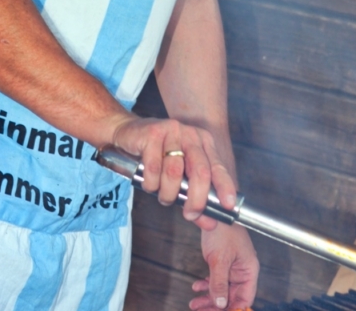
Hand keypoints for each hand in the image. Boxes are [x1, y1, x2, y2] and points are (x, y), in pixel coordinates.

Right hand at [111, 116, 236, 223]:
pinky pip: (153, 168)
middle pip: (200, 171)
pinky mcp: (153, 133)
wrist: (127, 133)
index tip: (227, 206)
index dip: (225, 186)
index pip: (218, 166)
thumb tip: (210, 223)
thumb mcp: (180, 175)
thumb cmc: (156, 156)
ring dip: (167, 193)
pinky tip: (149, 182)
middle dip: (196, 199)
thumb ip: (194, 197)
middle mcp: (191, 134)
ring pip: (174, 173)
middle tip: (190, 215)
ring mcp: (172, 131)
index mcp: (203, 142)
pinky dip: (150, 183)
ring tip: (163, 196)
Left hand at [191, 223, 258, 309]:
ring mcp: (232, 266)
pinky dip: (206, 285)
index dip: (233, 309)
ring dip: (208, 297)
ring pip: (222, 289)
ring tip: (194, 303)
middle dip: (216, 306)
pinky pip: (216, 279)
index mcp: (248, 270)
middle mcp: (242, 270)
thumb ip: (219, 283)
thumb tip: (220, 304)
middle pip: (231, 296)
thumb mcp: (220, 259)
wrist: (213, 210)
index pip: (244, 298)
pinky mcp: (222, 261)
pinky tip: (196, 287)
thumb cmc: (223, 229)